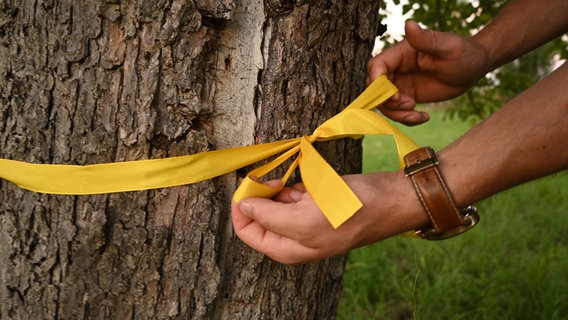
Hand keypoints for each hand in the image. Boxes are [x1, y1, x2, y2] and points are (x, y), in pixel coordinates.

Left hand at [231, 172, 427, 263]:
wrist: (388, 199)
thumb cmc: (349, 213)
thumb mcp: (304, 220)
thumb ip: (268, 216)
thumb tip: (243, 207)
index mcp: (287, 249)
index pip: (247, 231)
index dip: (243, 208)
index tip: (249, 185)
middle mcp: (293, 237)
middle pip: (259, 215)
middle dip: (262, 195)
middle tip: (273, 180)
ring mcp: (305, 220)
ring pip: (276, 201)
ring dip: (280, 189)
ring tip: (298, 187)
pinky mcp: (315, 204)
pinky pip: (294, 193)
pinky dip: (296, 186)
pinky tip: (311, 186)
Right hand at [367, 21, 488, 124]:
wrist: (474, 68)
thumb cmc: (463, 52)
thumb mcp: (447, 46)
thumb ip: (426, 39)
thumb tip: (409, 24)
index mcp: (401, 53)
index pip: (376, 67)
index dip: (378, 83)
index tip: (395, 96)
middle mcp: (397, 69)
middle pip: (375, 89)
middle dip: (387, 102)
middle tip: (410, 105)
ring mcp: (401, 84)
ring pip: (385, 104)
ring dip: (397, 114)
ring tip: (418, 114)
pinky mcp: (408, 97)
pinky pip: (398, 112)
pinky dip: (407, 119)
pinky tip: (424, 117)